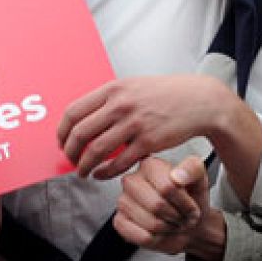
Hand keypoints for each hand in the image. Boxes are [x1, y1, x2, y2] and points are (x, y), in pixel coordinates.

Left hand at [57, 75, 229, 178]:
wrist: (199, 101)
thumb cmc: (166, 94)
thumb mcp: (133, 86)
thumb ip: (109, 99)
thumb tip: (84, 118)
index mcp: (113, 89)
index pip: (74, 111)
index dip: (62, 131)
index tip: (62, 142)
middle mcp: (121, 105)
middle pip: (80, 133)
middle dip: (70, 152)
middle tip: (70, 160)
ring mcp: (135, 124)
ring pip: (97, 151)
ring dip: (85, 166)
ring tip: (83, 172)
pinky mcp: (149, 142)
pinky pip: (119, 163)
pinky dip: (105, 172)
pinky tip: (102, 174)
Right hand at [114, 155, 212, 253]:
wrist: (190, 224)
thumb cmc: (191, 200)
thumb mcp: (200, 180)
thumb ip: (193, 169)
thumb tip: (177, 176)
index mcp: (150, 165)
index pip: (167, 187)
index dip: (184, 203)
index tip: (190, 205)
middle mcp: (132, 180)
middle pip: (157, 205)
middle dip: (176, 216)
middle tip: (181, 216)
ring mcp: (123, 201)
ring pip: (150, 222)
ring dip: (168, 227)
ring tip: (171, 222)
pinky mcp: (119, 222)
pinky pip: (141, 236)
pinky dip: (157, 239)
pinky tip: (158, 231)